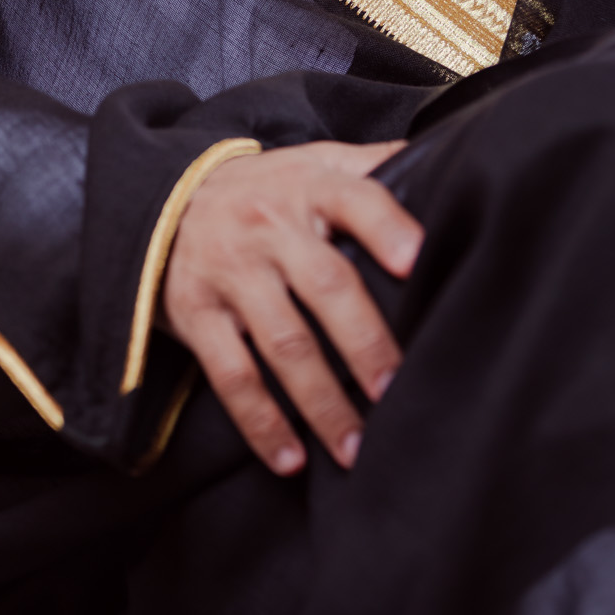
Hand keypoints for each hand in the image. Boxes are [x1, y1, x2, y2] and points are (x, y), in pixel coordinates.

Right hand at [160, 140, 417, 474]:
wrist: (165, 198)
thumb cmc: (265, 188)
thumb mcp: (313, 160)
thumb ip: (373, 164)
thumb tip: (449, 155)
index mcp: (308, 186)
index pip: (355, 199)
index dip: (386, 226)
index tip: (416, 260)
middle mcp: (269, 228)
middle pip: (326, 286)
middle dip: (364, 343)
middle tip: (396, 390)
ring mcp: (231, 273)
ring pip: (283, 343)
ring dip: (321, 402)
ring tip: (356, 448)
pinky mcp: (197, 315)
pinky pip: (231, 376)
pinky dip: (261, 422)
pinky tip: (291, 459)